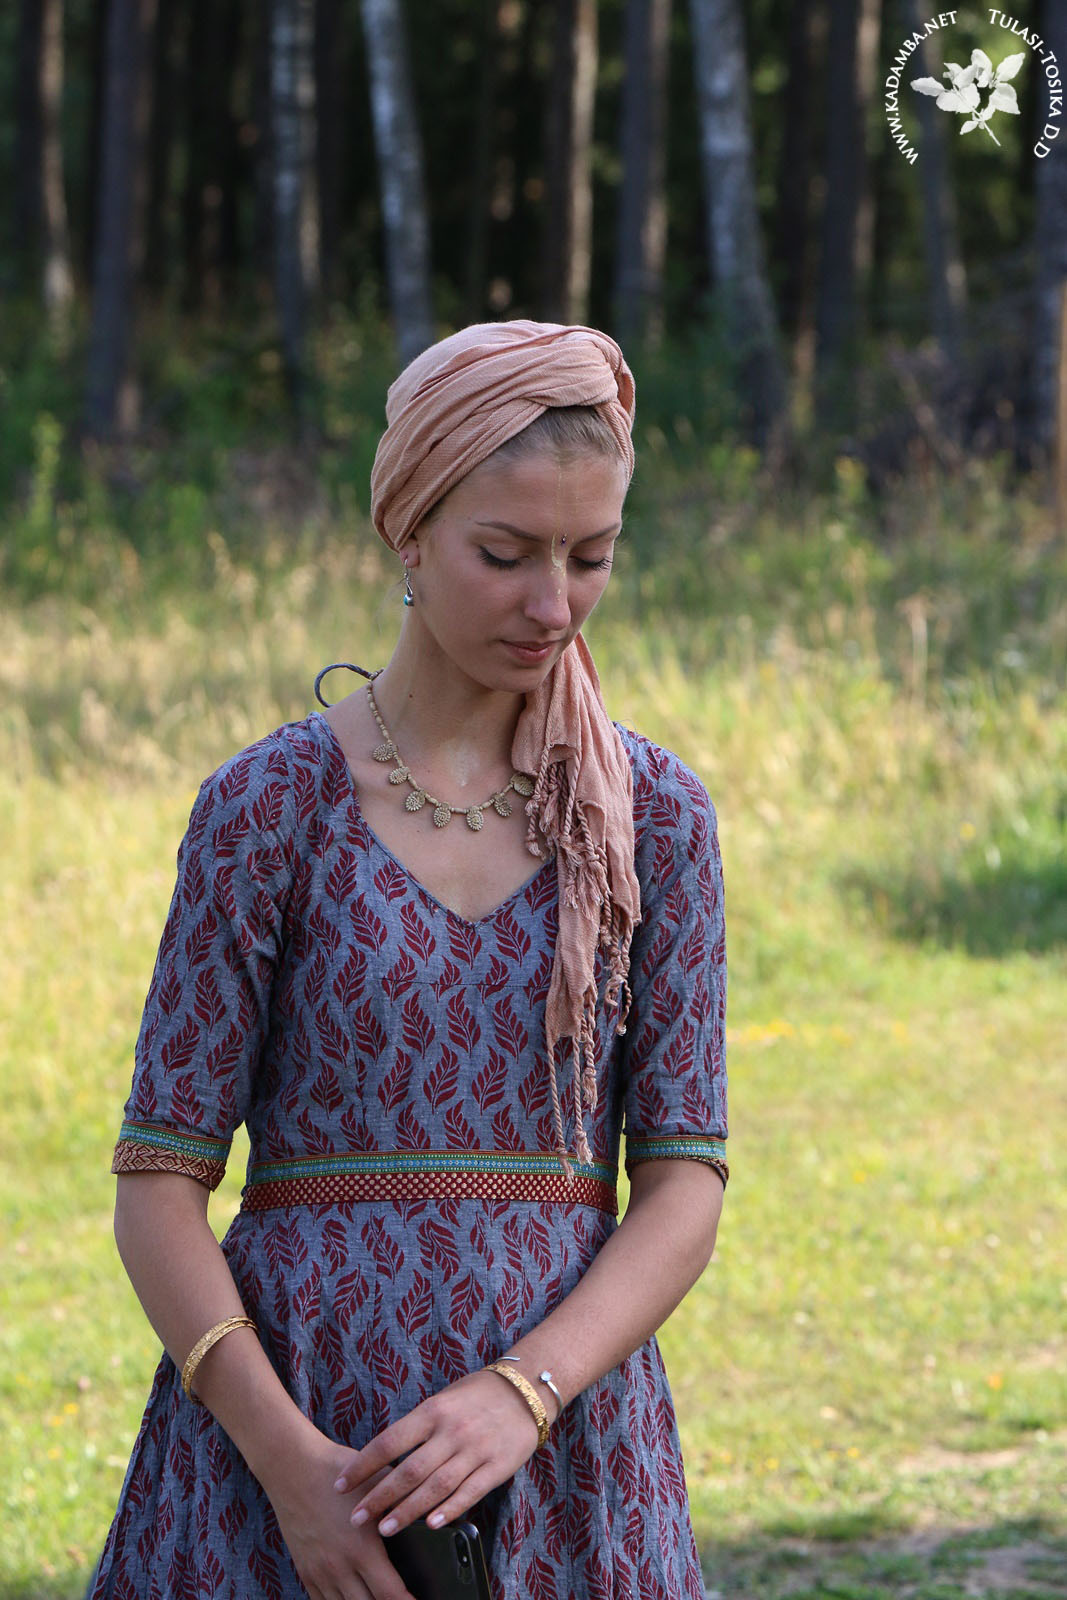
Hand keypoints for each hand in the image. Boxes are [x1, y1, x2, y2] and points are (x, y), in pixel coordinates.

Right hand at [259, 1428, 415, 1599]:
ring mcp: (319, 1572)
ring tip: (378, 1598)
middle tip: (400, 1599)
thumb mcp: (378, 1481)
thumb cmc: (337, 1472)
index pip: (390, 1594)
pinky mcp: (305, 1570)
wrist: (293, 1468)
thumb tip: (430, 1511)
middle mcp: (339, 1567)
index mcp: (361, 1549)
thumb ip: (403, 1501)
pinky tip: (353, 1597)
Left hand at [334, 1368, 542, 1537]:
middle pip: (409, 1471)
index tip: (341, 1485)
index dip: (363, 1466)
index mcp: (433, 1411)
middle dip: (379, 1497)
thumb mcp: (443, 1400)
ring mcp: (475, 1450)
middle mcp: (451, 1431)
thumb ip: (419, 1427)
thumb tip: (385, 1459)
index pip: (389, 1442)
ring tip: (385, 1529)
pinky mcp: (497, 1467)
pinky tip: (431, 1525)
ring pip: (435, 1487)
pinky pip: (469, 1493)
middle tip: (356, 1518)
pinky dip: (449, 1511)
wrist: (526, 1389)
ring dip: (408, 1511)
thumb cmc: (476, 1395)